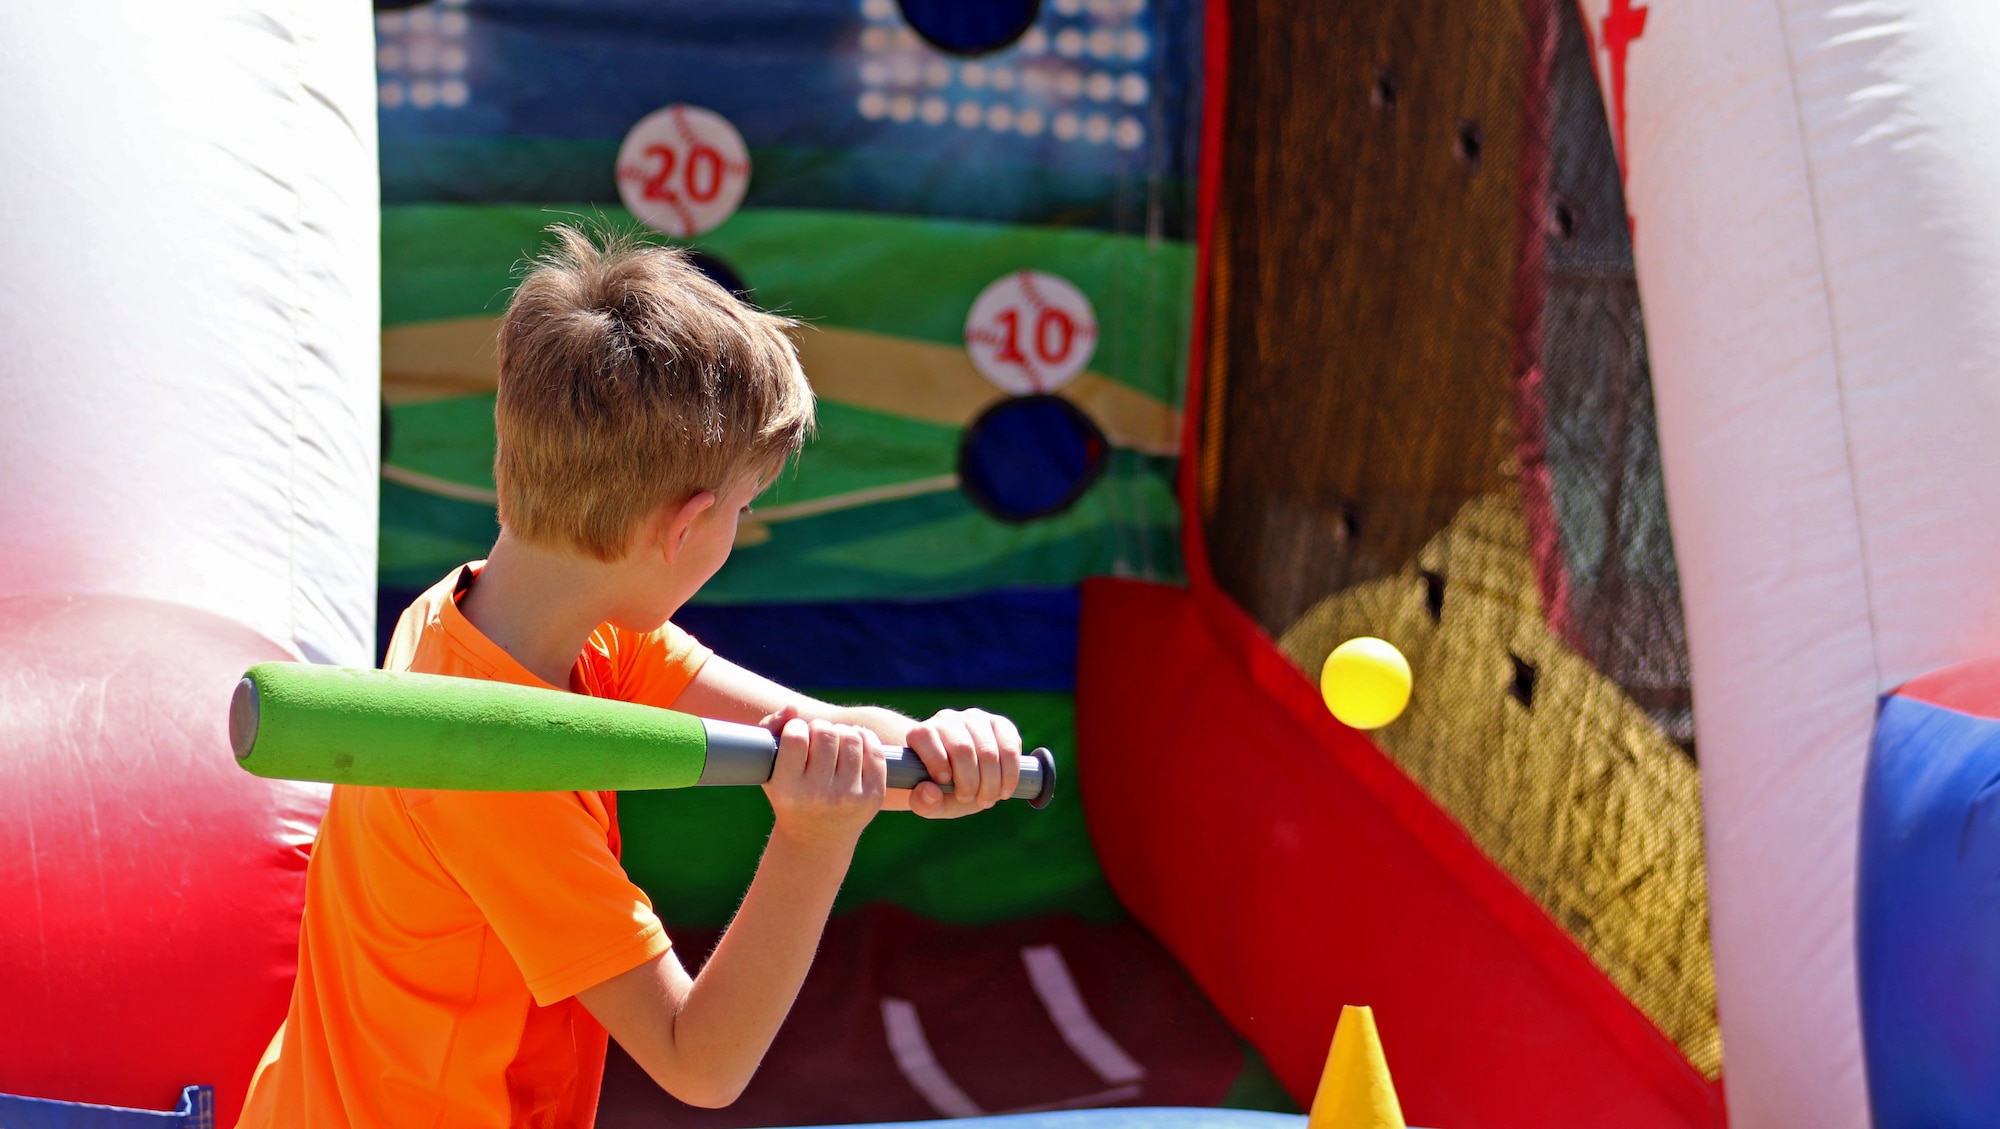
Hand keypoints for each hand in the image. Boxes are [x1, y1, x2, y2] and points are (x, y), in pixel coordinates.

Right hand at [760, 710, 886, 847]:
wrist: (817, 838)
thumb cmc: (790, 794)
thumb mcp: (769, 770)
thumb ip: (770, 730)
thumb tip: (793, 708)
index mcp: (788, 789)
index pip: (796, 737)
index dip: (796, 727)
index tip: (796, 733)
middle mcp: (819, 795)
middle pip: (825, 733)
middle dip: (820, 728)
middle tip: (817, 738)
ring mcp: (849, 796)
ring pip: (851, 737)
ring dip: (842, 731)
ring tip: (835, 740)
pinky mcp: (873, 796)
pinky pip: (874, 750)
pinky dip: (865, 738)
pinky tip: (855, 742)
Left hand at [905, 708, 1020, 819]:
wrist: (964, 780)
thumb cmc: (942, 790)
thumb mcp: (929, 803)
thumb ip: (923, 803)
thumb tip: (930, 791)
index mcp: (922, 734)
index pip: (925, 736)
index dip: (936, 762)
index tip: (945, 783)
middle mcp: (947, 719)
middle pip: (962, 748)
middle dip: (969, 783)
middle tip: (969, 799)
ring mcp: (975, 719)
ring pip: (988, 751)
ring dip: (991, 783)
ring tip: (987, 798)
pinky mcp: (1000, 724)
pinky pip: (1010, 748)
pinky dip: (1009, 775)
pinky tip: (1003, 789)